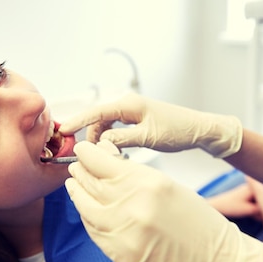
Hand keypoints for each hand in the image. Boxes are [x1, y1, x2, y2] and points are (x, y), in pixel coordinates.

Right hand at [59, 93, 242, 157]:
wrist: (198, 130)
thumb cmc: (177, 131)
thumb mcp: (148, 138)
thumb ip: (121, 140)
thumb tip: (101, 143)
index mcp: (129, 105)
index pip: (97, 112)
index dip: (78, 121)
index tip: (64, 129)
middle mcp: (128, 105)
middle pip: (99, 119)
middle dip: (90, 135)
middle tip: (86, 155)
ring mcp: (132, 111)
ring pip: (107, 125)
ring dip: (101, 139)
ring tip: (102, 156)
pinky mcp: (137, 120)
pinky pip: (116, 128)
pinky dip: (111, 139)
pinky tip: (113, 152)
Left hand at [65, 141, 262, 261]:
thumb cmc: (200, 223)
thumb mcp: (169, 187)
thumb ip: (135, 176)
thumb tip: (107, 165)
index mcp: (148, 183)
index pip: (100, 161)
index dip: (88, 152)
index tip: (84, 148)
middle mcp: (131, 206)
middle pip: (89, 181)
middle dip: (80, 169)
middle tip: (78, 163)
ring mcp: (123, 234)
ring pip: (84, 206)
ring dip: (78, 192)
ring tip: (75, 183)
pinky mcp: (120, 256)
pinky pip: (93, 230)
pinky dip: (87, 215)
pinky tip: (87, 208)